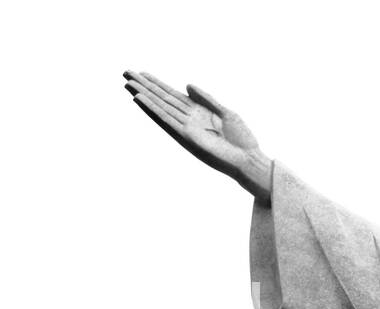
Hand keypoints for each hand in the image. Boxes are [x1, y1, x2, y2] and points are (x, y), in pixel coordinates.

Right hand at [123, 70, 271, 203]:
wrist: (248, 159)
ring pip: (160, 107)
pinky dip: (153, 109)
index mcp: (199, 112)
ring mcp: (186, 128)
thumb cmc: (241, 139)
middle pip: (162, 99)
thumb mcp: (226, 112)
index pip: (173, 95)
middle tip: (126, 73)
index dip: (158, 84)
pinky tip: (140, 99)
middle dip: (145, 86)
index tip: (142, 74)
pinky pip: (166, 120)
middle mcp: (189, 119)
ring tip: (128, 83)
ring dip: (144, 95)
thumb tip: (186, 84)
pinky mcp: (187, 137)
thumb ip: (207, 99)